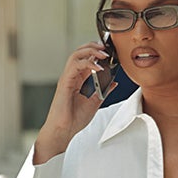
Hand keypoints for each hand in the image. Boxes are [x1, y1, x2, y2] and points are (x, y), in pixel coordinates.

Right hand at [33, 41, 114, 161]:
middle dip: (93, 47)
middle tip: (107, 48)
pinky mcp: (64, 82)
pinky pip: (74, 66)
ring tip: (103, 53)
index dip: (97, 52)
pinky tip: (98, 67)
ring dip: (90, 51)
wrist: (63, 130)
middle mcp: (72, 76)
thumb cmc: (74, 119)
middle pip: (80, 52)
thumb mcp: (95, 102)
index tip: (111, 53)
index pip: (86, 59)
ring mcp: (67, 78)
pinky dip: (87, 63)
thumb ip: (103, 91)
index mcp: (78, 80)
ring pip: (76, 55)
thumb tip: (114, 82)